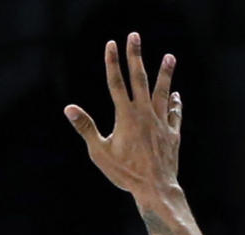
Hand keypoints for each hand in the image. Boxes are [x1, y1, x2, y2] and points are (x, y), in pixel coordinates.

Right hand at [65, 34, 181, 201]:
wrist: (155, 188)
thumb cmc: (125, 173)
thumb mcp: (100, 152)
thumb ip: (86, 127)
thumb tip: (69, 109)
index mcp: (125, 116)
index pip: (116, 83)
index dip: (112, 62)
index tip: (111, 44)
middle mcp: (144, 114)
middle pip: (139, 79)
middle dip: (135, 56)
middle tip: (134, 36)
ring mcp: (160, 122)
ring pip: (163, 92)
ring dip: (165, 74)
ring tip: (170, 56)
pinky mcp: (172, 134)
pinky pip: (174, 114)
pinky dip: (175, 104)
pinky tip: (175, 96)